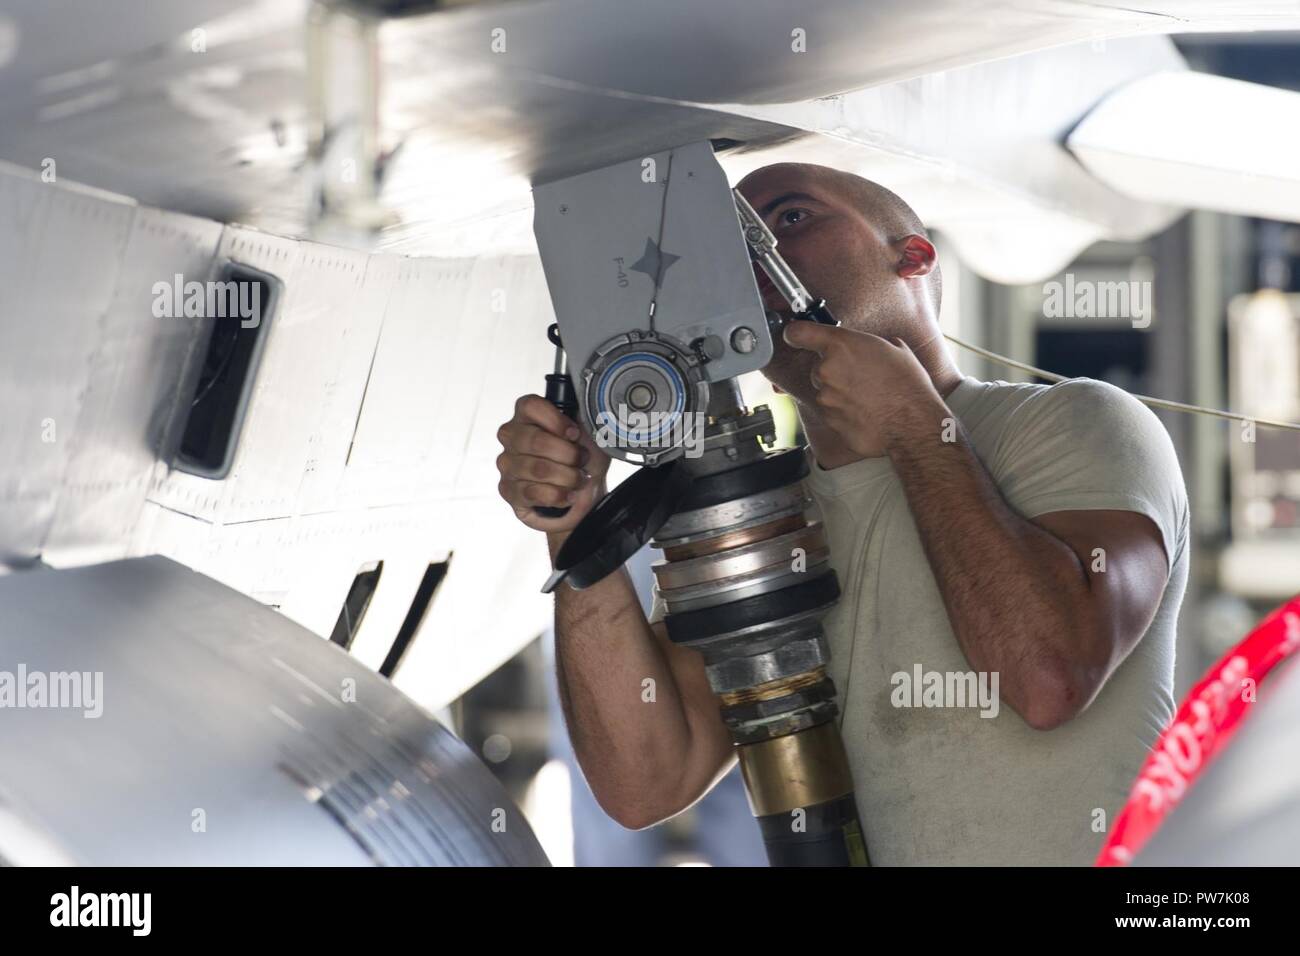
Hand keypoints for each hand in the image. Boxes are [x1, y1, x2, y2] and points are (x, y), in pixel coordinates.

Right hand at [496, 395, 610, 531]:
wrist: (585, 493)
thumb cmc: (582, 460)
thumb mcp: (590, 434)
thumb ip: (584, 419)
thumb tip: (586, 420)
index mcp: (527, 415)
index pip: (530, 406)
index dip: (556, 421)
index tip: (575, 434)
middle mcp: (512, 437)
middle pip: (537, 441)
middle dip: (569, 455)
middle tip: (582, 460)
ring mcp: (507, 464)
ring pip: (538, 469)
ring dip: (568, 477)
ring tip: (578, 480)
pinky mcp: (509, 490)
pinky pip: (534, 493)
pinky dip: (558, 495)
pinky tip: (568, 494)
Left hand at [781, 322, 945, 455]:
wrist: (912, 423)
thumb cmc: (907, 386)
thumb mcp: (892, 349)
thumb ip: (865, 345)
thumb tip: (861, 348)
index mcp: (840, 346)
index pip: (799, 332)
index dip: (796, 333)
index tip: (796, 335)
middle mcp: (827, 370)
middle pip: (818, 367)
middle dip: (835, 371)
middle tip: (861, 376)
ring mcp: (826, 397)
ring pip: (825, 391)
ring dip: (840, 393)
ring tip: (867, 396)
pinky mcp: (829, 420)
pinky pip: (832, 412)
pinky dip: (844, 412)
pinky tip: (866, 411)